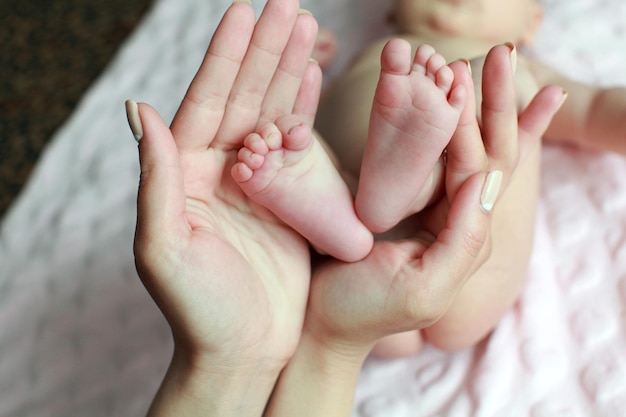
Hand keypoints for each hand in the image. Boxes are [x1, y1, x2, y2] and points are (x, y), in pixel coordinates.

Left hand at [128, 1, 320, 414]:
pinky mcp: (288, 199)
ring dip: (289, 70)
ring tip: (307, 28)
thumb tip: (140, 108)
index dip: (226, 57)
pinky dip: (305, 110)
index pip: (207, 101)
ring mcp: (257, 181)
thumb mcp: (164, 246)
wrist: (242, 349)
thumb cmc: (197, 307)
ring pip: (273, 113)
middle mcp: (220, 170)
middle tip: (288, 5)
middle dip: (265, 50)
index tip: (243, 12)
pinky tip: (313, 79)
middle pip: (244, 97)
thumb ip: (156, 177)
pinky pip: (297, 145)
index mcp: (187, 174)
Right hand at [306, 44, 564, 356]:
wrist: (324, 324)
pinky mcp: (403, 208)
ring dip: (462, 112)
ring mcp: (429, 213)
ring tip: (463, 71)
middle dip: (488, 107)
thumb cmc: (365, 309)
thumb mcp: (422, 285)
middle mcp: (455, 221)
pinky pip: (426, 163)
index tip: (457, 82)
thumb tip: (484, 182)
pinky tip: (430, 105)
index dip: (473, 126)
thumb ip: (463, 240)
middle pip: (480, 155)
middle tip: (488, 59)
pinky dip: (432, 130)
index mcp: (466, 239)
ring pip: (455, 153)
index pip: (478, 171)